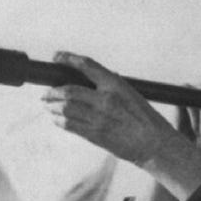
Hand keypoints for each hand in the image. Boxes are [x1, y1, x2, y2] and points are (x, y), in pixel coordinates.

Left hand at [41, 52, 189, 164]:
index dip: (68, 58)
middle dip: (52, 91)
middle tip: (46, 93)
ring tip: (48, 106)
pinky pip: (70, 125)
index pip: (86, 65)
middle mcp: (105, 100)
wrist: (154, 144)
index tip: (57, 56)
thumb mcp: (132, 94)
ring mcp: (98, 118)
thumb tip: (97, 76)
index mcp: (116, 85)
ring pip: (65, 109)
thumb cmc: (146, 119)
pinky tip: (56, 119)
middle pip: (68, 90)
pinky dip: (59, 121)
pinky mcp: (95, 135)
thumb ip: (113, 85)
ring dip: (52, 106)